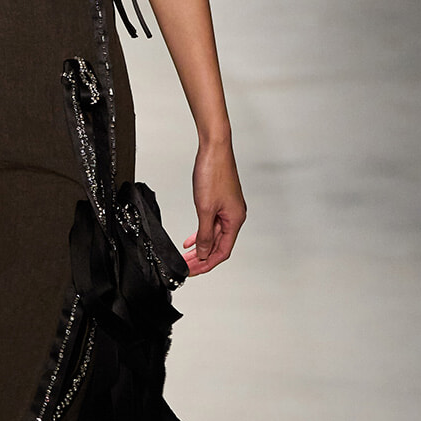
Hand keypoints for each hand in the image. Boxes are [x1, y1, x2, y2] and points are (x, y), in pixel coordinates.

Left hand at [183, 141, 245, 275]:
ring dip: (200, 247)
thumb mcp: (205, 209)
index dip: (207, 264)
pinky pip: (211, 224)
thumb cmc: (213, 172)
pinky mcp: (220, 201)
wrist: (214, 148)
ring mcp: (228, 209)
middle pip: (218, 246)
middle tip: (186, 268)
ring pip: (214, 236)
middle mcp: (234, 216)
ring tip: (186, 258)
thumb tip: (204, 253)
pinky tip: (190, 240)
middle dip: (201, 259)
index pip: (222, 251)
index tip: (192, 271)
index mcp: (235, 220)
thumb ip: (205, 234)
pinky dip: (201, 233)